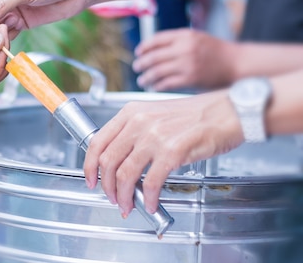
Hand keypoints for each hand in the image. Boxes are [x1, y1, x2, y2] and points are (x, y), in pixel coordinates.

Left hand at [83, 91, 243, 216]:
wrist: (227, 112)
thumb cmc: (195, 115)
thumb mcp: (155, 114)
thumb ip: (134, 133)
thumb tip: (120, 161)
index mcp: (130, 112)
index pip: (97, 141)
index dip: (89, 165)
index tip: (91, 179)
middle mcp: (138, 122)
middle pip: (107, 161)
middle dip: (107, 186)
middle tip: (112, 198)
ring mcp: (154, 136)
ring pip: (125, 174)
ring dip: (124, 196)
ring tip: (129, 205)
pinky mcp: (172, 151)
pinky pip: (151, 182)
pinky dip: (148, 198)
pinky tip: (151, 203)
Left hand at [133, 29, 235, 90]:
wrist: (236, 63)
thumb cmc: (216, 50)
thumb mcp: (196, 37)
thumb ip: (176, 40)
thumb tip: (152, 48)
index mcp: (185, 35)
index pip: (156, 39)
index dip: (144, 47)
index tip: (138, 52)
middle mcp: (184, 48)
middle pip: (153, 56)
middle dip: (141, 63)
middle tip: (136, 67)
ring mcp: (187, 64)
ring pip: (158, 71)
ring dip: (146, 76)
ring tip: (142, 80)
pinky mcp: (191, 79)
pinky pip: (167, 83)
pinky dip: (158, 85)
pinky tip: (154, 86)